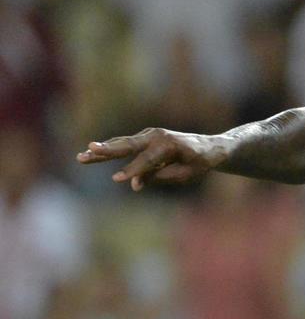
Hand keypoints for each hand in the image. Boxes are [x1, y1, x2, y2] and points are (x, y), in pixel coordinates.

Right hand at [76, 128, 223, 190]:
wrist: (209, 147)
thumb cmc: (199, 163)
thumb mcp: (185, 175)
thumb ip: (161, 177)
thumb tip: (135, 184)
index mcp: (170, 145)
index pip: (147, 160)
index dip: (133, 171)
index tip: (116, 180)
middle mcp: (157, 136)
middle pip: (128, 145)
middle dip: (107, 150)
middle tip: (89, 151)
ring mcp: (149, 135)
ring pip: (122, 144)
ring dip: (102, 150)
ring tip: (82, 156)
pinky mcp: (144, 138)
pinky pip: (125, 145)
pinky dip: (109, 149)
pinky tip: (91, 154)